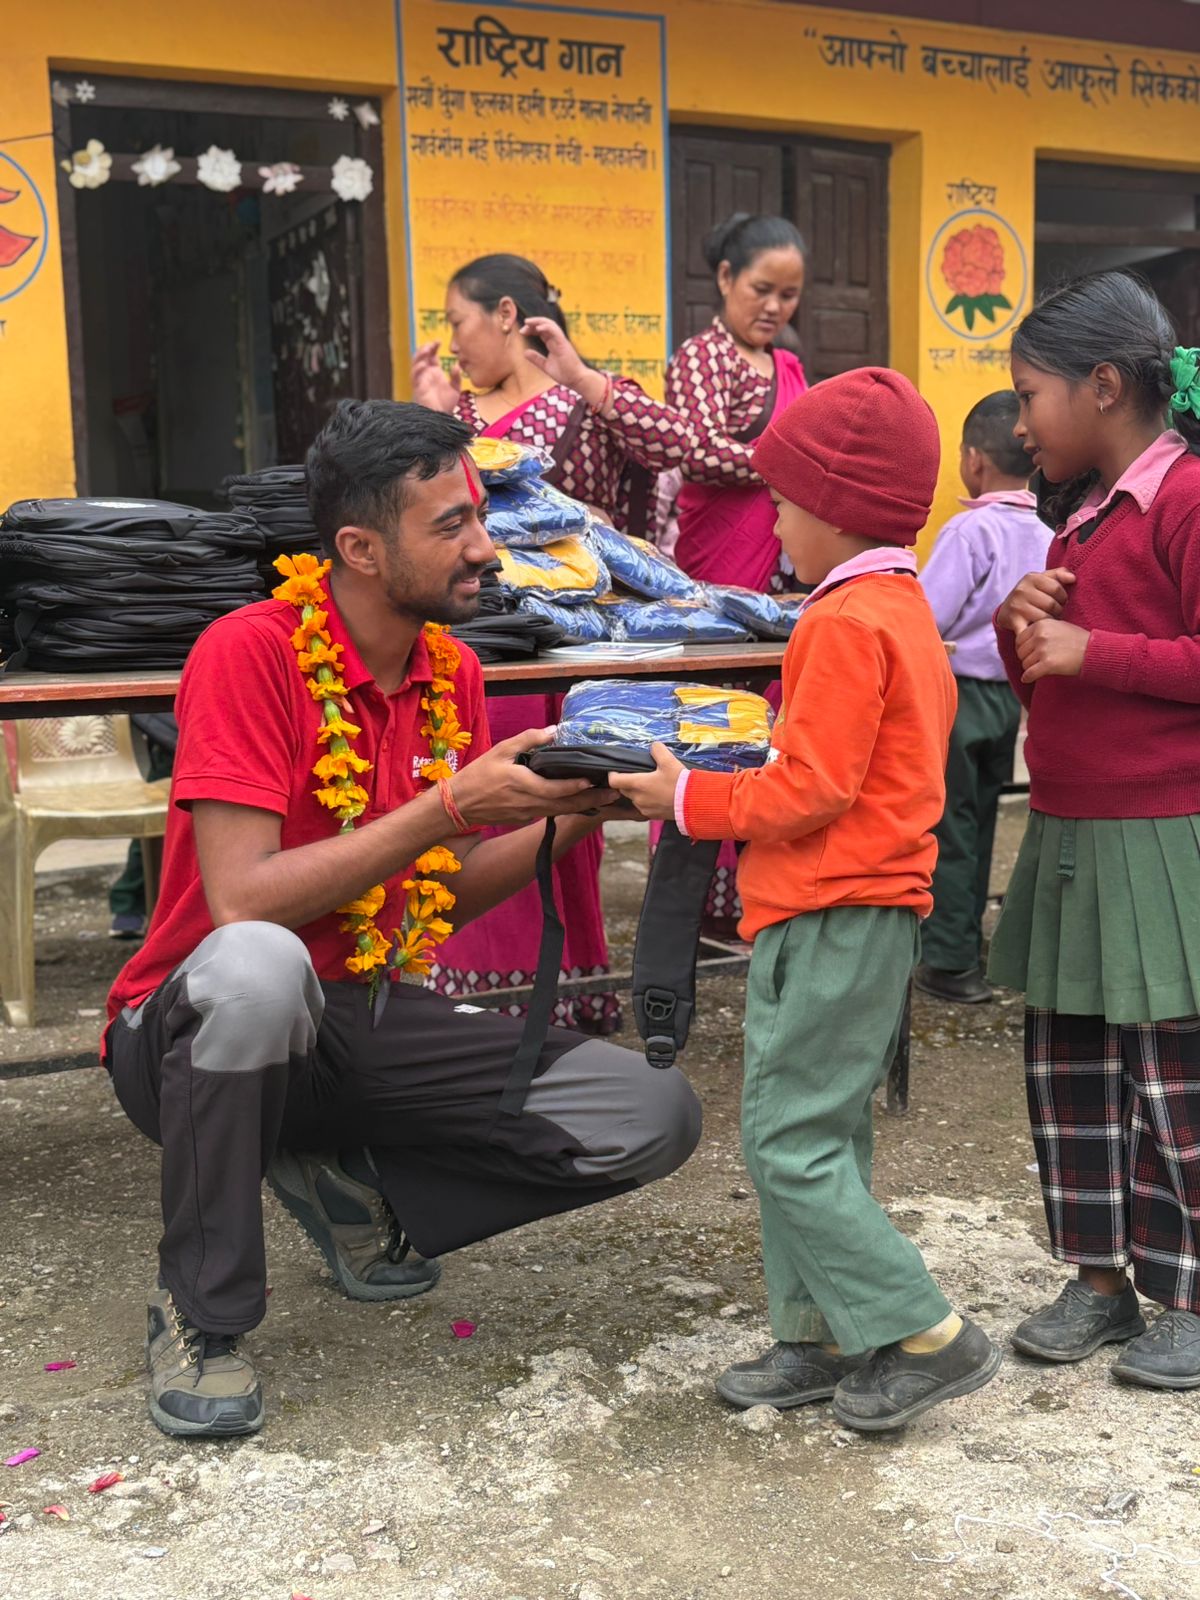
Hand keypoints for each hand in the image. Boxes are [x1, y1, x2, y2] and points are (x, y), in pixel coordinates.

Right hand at [411, 341, 461, 413]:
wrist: (441, 418)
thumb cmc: (447, 404)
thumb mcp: (455, 389)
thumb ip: (456, 377)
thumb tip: (456, 365)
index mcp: (434, 371)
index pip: (431, 355)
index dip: (433, 346)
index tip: (438, 341)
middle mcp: (426, 374)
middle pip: (421, 356)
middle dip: (425, 348)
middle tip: (432, 344)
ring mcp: (421, 380)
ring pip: (415, 363)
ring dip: (420, 355)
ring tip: (427, 350)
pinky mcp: (418, 387)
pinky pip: (414, 376)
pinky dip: (418, 369)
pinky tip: (423, 364)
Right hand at [449, 727, 610, 826]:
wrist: (458, 805)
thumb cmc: (477, 776)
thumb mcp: (500, 750)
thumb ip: (528, 740)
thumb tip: (553, 731)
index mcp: (524, 785)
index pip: (556, 789)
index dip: (577, 786)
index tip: (595, 781)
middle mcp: (530, 803)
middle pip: (567, 805)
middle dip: (592, 800)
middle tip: (614, 794)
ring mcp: (528, 813)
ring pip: (561, 811)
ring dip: (584, 806)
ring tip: (604, 799)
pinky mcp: (524, 817)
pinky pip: (551, 813)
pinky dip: (568, 808)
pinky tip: (579, 802)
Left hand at [520, 317, 607, 410]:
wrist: (576, 380)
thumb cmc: (564, 374)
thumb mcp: (546, 365)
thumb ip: (536, 358)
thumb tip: (525, 352)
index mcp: (553, 343)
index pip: (542, 331)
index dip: (531, 329)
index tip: (522, 332)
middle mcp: (557, 340)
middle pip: (545, 325)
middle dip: (533, 323)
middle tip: (523, 326)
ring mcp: (561, 341)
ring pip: (550, 325)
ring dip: (538, 322)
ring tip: (528, 322)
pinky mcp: (564, 344)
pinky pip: (555, 331)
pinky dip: (546, 327)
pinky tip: (538, 328)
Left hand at [607, 742, 684, 820]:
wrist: (693, 803)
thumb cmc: (680, 783)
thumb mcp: (669, 761)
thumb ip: (658, 750)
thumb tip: (653, 746)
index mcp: (638, 784)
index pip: (614, 781)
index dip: (613, 774)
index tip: (617, 770)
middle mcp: (638, 798)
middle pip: (623, 789)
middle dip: (627, 782)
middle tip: (638, 774)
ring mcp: (645, 809)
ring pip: (634, 798)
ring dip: (638, 792)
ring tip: (651, 784)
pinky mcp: (653, 816)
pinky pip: (644, 807)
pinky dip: (647, 800)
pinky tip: (658, 795)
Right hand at [996, 567, 1075, 633]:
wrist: (1007, 611)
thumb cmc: (1031, 595)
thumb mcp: (1042, 580)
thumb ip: (1059, 575)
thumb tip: (1072, 578)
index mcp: (1031, 578)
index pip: (1057, 588)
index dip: (1063, 597)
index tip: (1059, 601)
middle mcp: (1022, 590)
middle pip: (1052, 604)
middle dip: (1058, 611)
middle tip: (1055, 613)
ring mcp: (1017, 606)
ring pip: (1045, 618)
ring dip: (1050, 622)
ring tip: (1049, 620)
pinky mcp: (1014, 621)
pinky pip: (1034, 629)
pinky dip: (1038, 633)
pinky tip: (1041, 631)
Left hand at [1014, 618, 1090, 682]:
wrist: (1094, 651)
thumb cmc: (1077, 640)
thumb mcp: (1057, 626)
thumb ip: (1040, 630)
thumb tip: (1020, 640)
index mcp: (1041, 624)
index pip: (1019, 639)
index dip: (1023, 648)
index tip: (1031, 653)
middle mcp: (1040, 635)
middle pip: (1020, 652)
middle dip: (1026, 658)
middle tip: (1036, 662)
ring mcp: (1043, 649)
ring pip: (1024, 663)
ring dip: (1030, 668)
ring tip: (1041, 668)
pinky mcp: (1048, 664)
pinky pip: (1029, 674)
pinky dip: (1028, 678)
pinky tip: (1029, 679)